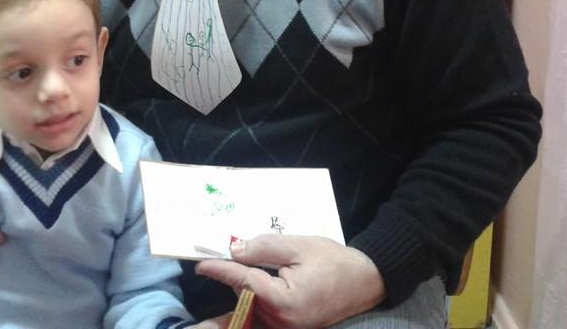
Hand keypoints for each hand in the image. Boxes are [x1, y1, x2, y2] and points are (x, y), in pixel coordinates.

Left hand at [195, 236, 385, 328]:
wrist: (366, 281)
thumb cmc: (334, 261)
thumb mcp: (298, 246)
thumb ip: (263, 247)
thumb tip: (234, 250)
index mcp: (283, 301)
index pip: (243, 282)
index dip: (220, 270)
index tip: (201, 264)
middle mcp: (282, 322)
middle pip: (245, 295)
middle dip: (235, 275)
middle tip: (227, 252)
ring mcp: (286, 328)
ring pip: (252, 306)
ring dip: (244, 288)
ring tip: (238, 266)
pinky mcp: (290, 327)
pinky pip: (263, 314)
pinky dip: (254, 301)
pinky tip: (245, 290)